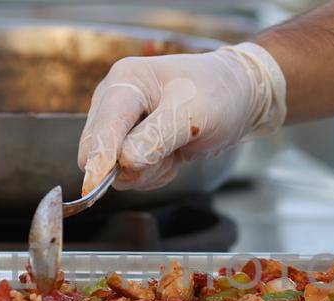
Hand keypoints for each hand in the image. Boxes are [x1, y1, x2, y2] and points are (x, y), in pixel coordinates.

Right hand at [77, 43, 286, 192]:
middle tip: (170, 154)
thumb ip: (156, 138)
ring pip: (115, 169)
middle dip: (133, 165)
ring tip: (177, 148)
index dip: (99, 159)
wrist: (238, 95)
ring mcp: (120, 124)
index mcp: (125, 82)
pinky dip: (153, 172)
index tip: (95, 186)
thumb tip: (124, 163)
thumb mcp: (194, 114)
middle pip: (98, 152)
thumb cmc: (219, 94)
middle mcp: (114, 101)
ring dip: (148, 170)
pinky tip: (174, 154)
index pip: (102, 129)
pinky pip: (130, 174)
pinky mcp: (131, 143)